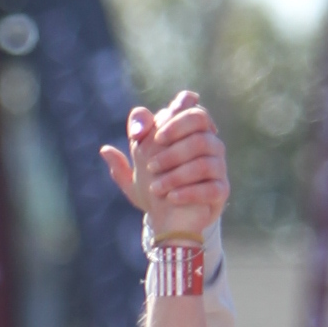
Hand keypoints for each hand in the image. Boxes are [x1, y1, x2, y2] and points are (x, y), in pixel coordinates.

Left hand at [101, 91, 227, 240]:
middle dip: (175, 136)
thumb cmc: (157, 189)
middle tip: (151, 159)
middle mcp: (208, 143)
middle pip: (200, 121)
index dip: (175, 114)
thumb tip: (105, 151)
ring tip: (155, 187)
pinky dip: (189, 192)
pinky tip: (170, 199)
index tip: (155, 136)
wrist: (174, 221)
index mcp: (187, 131)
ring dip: (177, 172)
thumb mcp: (138, 173)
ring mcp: (218, 166)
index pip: (189, 105)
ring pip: (204, 158)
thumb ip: (125, 159)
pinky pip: (211, 187)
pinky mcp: (222, 190)